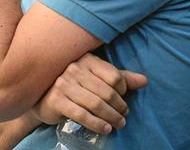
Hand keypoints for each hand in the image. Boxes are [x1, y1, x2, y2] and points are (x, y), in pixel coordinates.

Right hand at [32, 53, 147, 133]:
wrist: (44, 97)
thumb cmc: (74, 86)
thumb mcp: (96, 79)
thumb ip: (119, 78)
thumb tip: (144, 81)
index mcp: (86, 60)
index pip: (114, 76)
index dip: (123, 91)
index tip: (123, 100)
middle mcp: (74, 69)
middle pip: (107, 92)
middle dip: (120, 108)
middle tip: (124, 117)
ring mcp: (63, 84)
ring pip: (96, 104)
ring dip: (111, 118)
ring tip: (118, 124)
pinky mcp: (57, 100)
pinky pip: (82, 115)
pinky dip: (97, 124)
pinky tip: (106, 129)